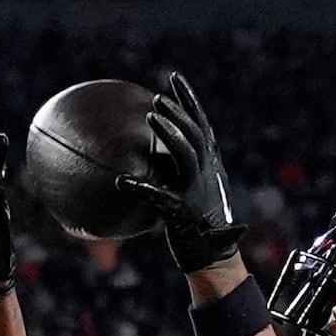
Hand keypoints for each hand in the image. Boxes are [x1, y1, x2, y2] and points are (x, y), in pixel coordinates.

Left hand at [127, 71, 244, 274]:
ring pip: (186, 153)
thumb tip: (153, 158)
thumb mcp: (195, 192)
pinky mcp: (183, 212)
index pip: (201, 125)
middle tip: (158, 98)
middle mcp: (207, 174)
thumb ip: (180, 172)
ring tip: (151, 115)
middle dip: (178, 112)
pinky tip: (120, 181)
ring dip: (169, 132)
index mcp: (211, 166)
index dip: (189, 100)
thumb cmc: (201, 226)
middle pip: (194, 134)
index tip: (174, 78)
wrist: (215, 257)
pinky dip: (140, 187)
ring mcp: (197, 191)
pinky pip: (159, 196)